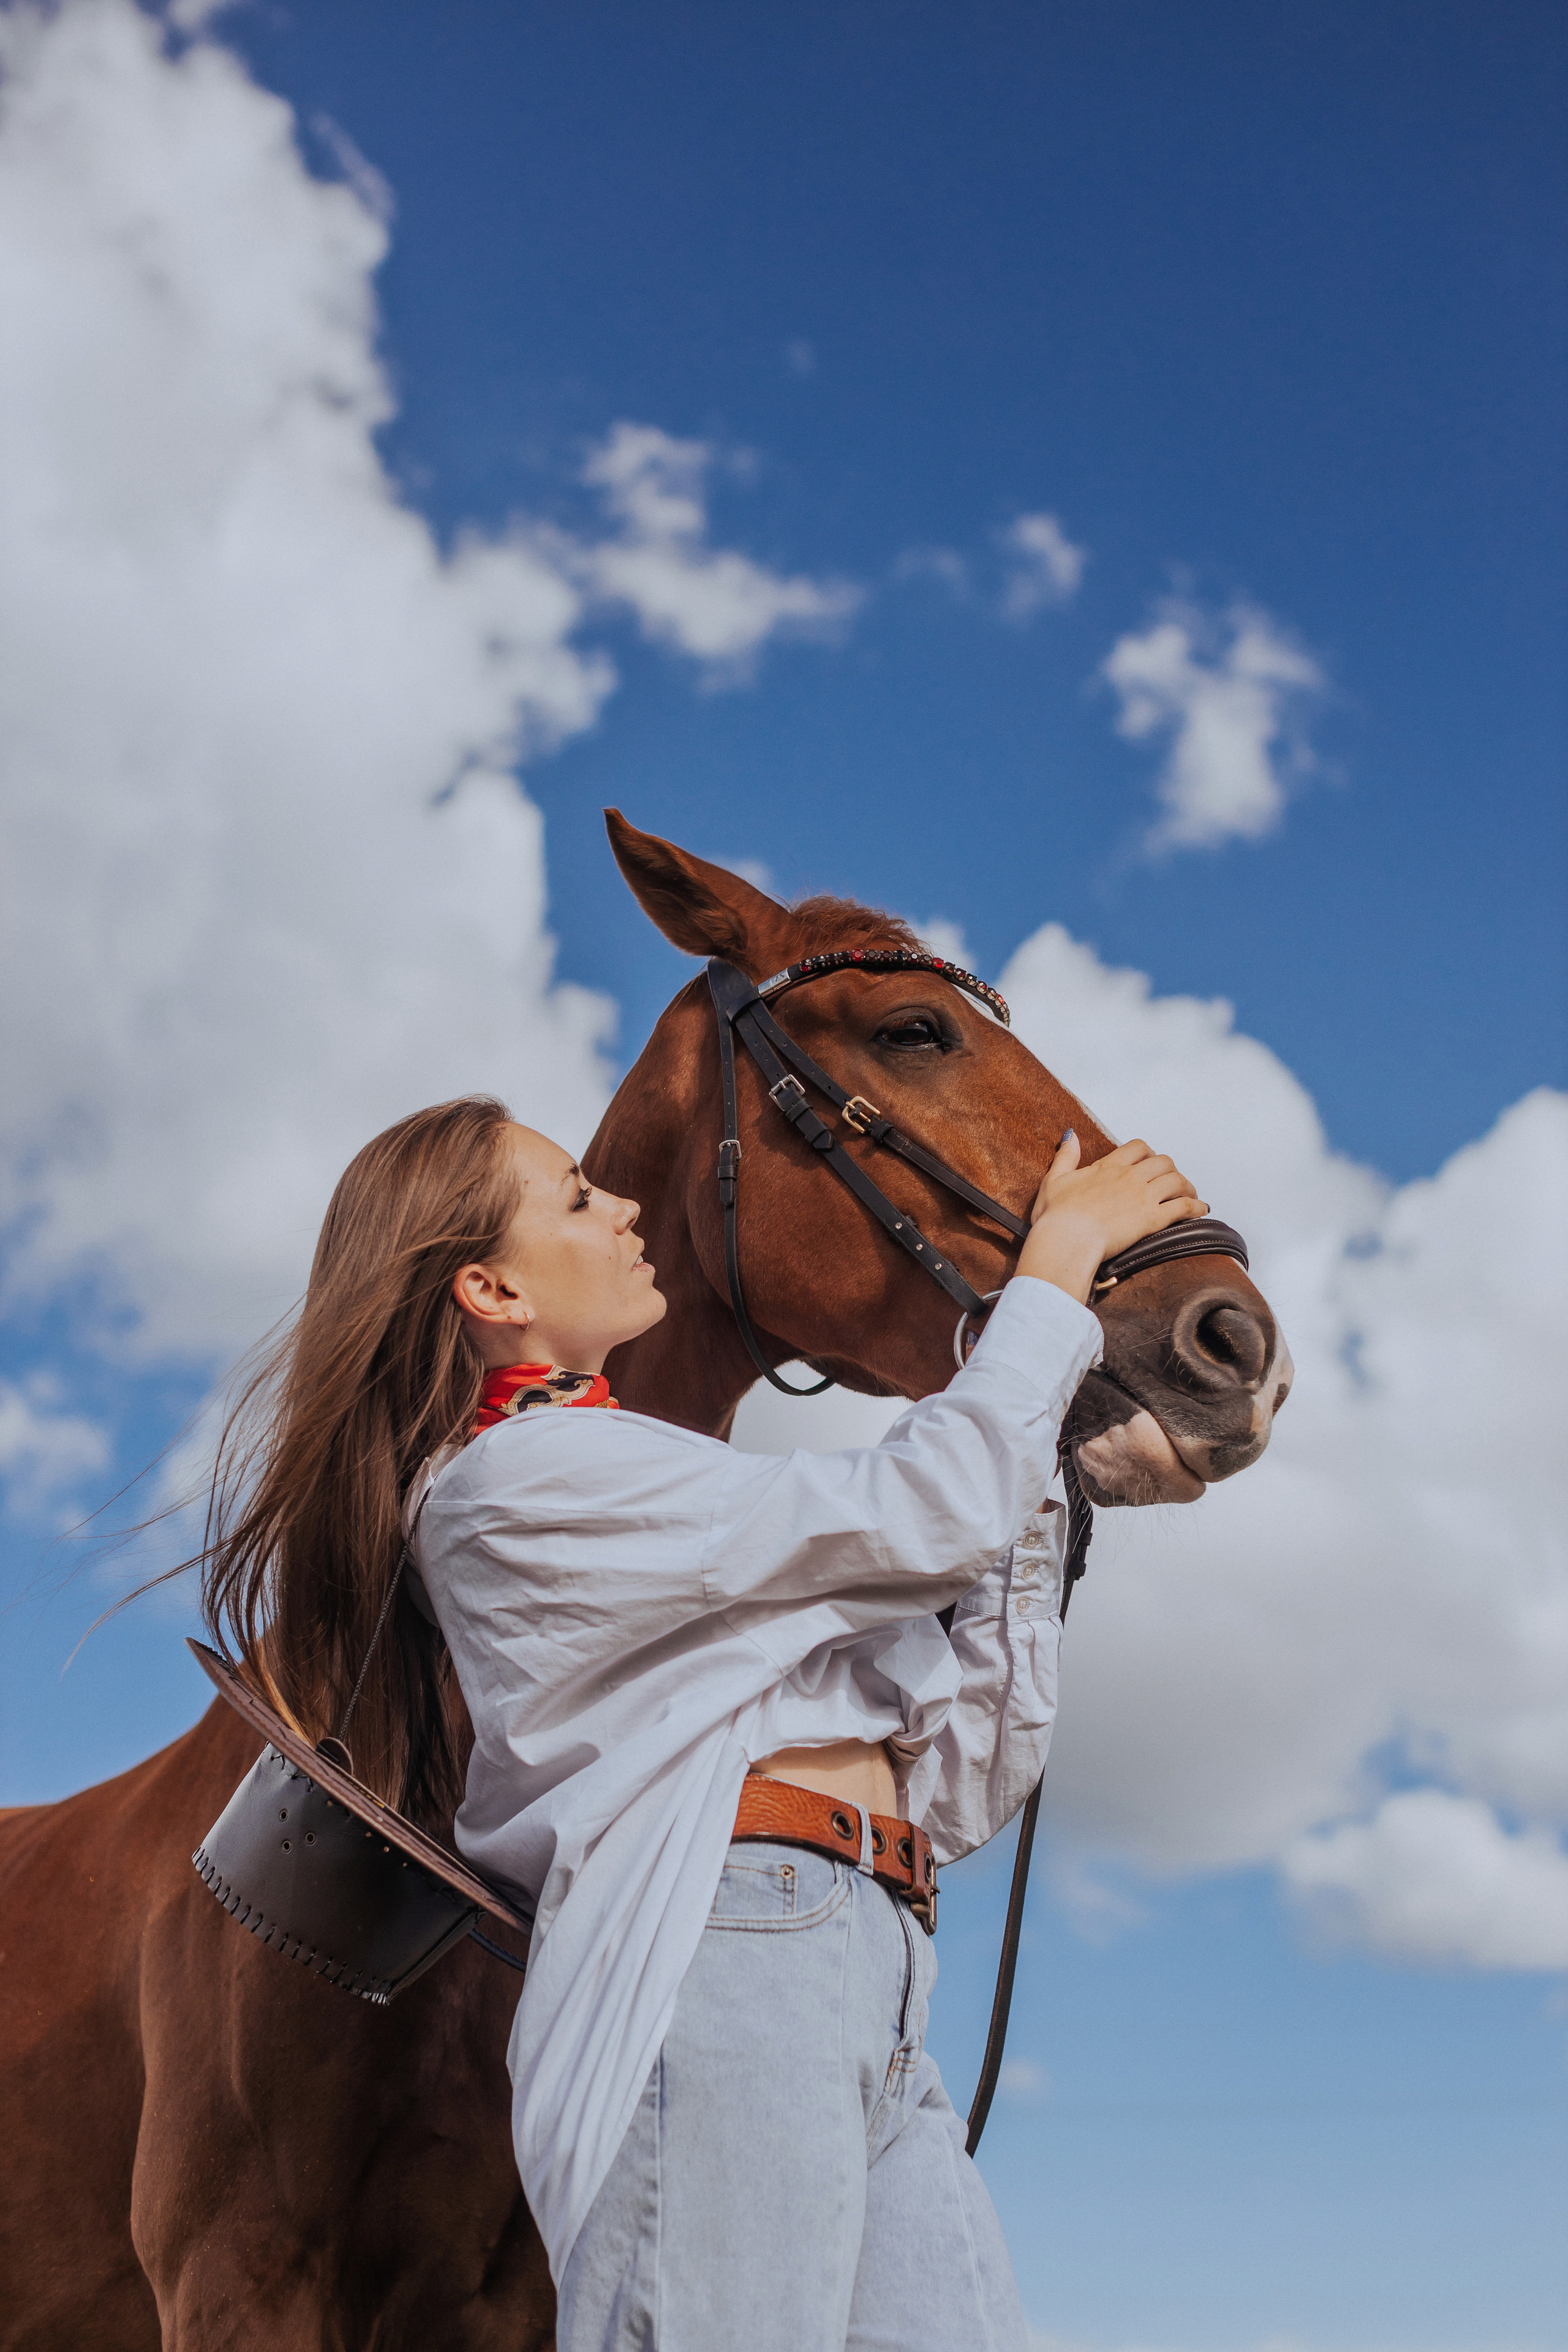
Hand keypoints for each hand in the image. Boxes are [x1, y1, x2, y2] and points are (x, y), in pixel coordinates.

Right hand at [1014, 1131, 1207, 1303]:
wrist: (1067, 1239)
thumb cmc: (1057, 1216)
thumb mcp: (1054, 1179)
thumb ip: (1066, 1156)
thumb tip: (1071, 1135)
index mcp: (1108, 1167)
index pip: (1138, 1148)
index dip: (1149, 1153)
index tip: (1151, 1163)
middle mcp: (1129, 1177)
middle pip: (1163, 1162)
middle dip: (1171, 1170)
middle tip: (1172, 1182)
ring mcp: (1142, 1197)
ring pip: (1177, 1181)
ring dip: (1187, 1187)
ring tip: (1190, 1196)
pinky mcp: (1152, 1219)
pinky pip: (1184, 1207)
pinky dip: (1196, 1207)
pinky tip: (1201, 1210)